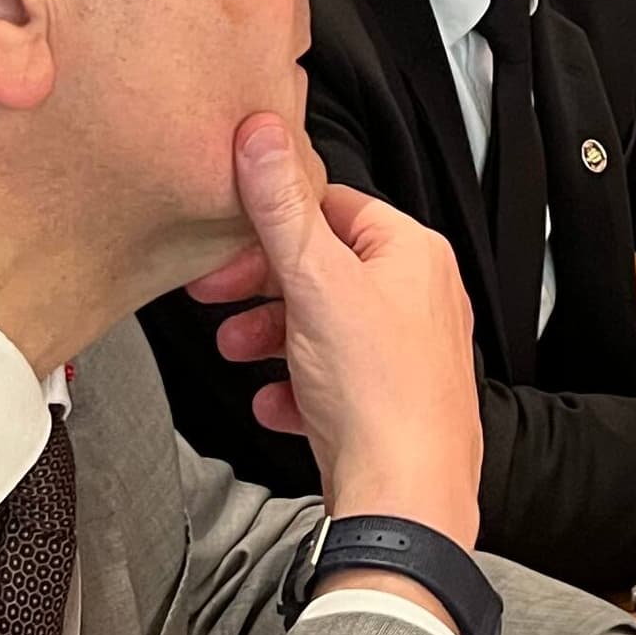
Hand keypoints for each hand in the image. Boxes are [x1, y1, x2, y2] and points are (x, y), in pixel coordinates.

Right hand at [189, 118, 482, 544]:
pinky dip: (296, 388)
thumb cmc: (377, 394)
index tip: (225, 243)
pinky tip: (273, 402)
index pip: (334, 207)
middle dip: (261, 288)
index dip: (271, 223)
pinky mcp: (392, 404)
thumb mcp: (315, 283)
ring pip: (324, 327)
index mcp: (412, 254)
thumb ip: (282, 209)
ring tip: (236, 354)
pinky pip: (333, 382)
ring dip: (271, 337)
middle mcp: (420, 298)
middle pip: (323, 270)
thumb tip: (263, 135)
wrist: (405, 499)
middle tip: (215, 299)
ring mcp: (409, 354)